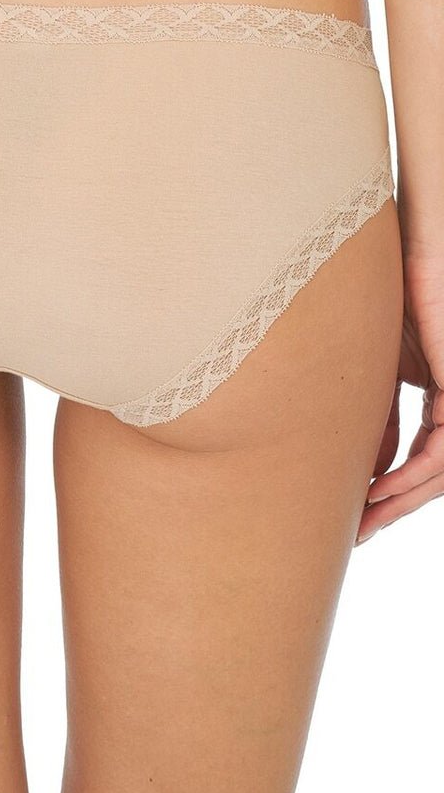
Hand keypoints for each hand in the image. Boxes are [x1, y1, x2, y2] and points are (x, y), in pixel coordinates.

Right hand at [356, 252, 443, 543]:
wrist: (405, 259)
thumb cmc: (387, 301)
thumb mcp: (379, 373)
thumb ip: (380, 417)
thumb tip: (364, 467)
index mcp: (440, 398)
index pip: (421, 458)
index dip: (391, 490)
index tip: (357, 513)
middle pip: (434, 473)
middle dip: (395, 507)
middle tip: (358, 532)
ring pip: (442, 470)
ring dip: (402, 499)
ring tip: (365, 519)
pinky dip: (412, 473)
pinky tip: (378, 488)